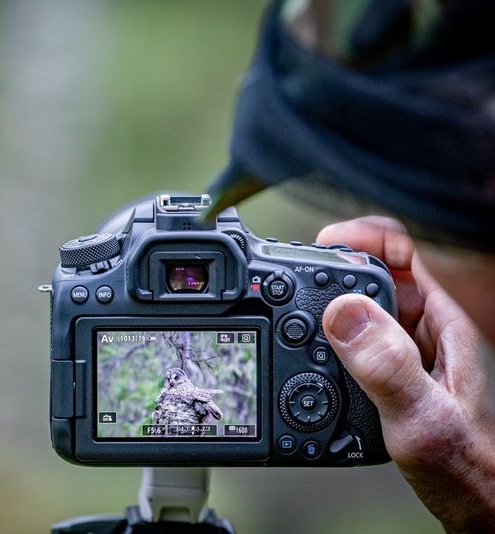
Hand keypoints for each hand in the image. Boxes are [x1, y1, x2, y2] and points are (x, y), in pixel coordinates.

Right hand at [317, 216, 494, 532]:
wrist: (468, 504)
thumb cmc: (463, 468)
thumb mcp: (419, 418)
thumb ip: (384, 366)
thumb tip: (343, 313)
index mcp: (445, 326)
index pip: (412, 253)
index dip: (367, 236)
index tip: (325, 243)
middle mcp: (428, 332)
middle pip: (381, 273)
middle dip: (339, 268)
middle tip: (300, 276)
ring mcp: (410, 350)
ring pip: (366, 305)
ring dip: (332, 304)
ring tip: (298, 311)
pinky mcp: (393, 370)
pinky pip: (358, 337)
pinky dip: (330, 334)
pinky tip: (314, 351)